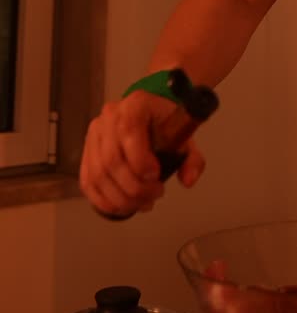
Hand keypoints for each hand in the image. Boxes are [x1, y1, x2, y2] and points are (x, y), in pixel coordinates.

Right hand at [79, 91, 205, 216]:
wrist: (153, 115)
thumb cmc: (167, 124)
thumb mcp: (185, 137)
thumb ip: (192, 159)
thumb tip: (188, 180)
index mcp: (136, 105)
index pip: (128, 131)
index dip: (140, 160)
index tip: (156, 177)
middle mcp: (109, 117)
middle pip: (111, 160)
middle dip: (133, 187)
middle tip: (154, 196)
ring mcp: (94, 134)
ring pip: (98, 174)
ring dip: (120, 198)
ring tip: (141, 203)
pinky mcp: (87, 151)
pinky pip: (87, 181)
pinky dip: (103, 200)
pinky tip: (122, 207)